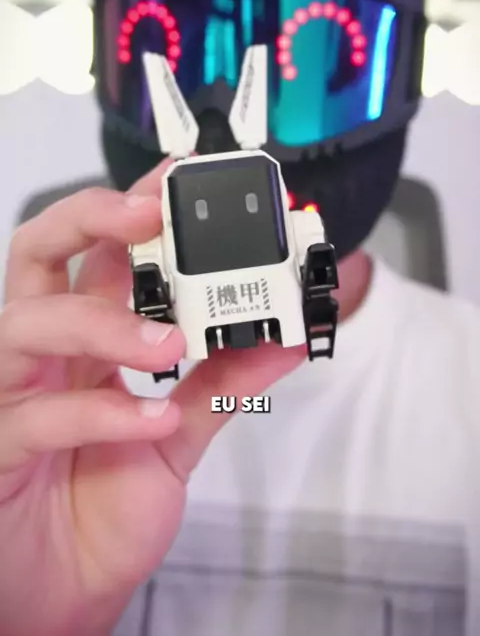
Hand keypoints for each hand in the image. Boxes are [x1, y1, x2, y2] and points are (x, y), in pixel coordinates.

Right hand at [0, 159, 304, 635]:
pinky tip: (153, 420)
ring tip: (168, 339)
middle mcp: (43, 353)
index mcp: (84, 339)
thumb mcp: (178, 439)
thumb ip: (222, 383)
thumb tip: (284, 334)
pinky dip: (102, 411)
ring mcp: (11, 394)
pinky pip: (37, 416)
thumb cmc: (102, 509)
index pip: (99, 252)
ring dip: (103, 319)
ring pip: (29, 320)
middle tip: (148, 213)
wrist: (65, 598)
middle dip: (90, 218)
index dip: (133, 207)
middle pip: (38, 252)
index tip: (182, 178)